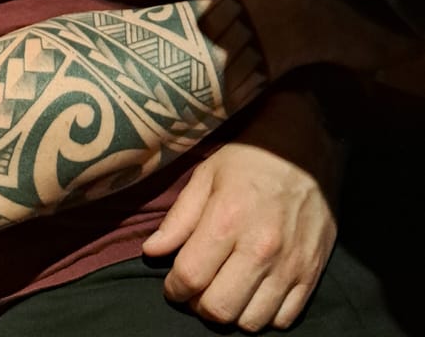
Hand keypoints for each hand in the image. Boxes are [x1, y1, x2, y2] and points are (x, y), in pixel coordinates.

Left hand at [142, 89, 339, 329]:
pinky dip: (266, 315)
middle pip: (218, 309)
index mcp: (227, 220)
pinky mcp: (312, 272)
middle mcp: (260, 248)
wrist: (309, 144)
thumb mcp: (208, 174)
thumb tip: (152, 251)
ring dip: (232, 314)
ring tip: (227, 290)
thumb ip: (179, 217)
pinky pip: (284, 320)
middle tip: (199, 288)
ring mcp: (290, 264)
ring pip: (251, 322)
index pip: (190, 278)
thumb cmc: (252, 157)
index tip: (174, 283)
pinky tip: (256, 292)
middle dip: (199, 305)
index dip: (174, 288)